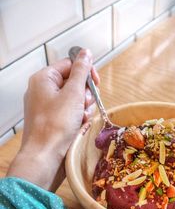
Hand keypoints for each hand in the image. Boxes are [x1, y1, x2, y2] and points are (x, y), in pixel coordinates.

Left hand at [7, 49, 99, 190]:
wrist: (46, 156)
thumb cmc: (57, 124)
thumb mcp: (73, 93)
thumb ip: (81, 71)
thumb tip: (86, 52)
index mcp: (44, 78)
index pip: (70, 65)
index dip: (86, 73)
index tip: (96, 84)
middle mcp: (45, 90)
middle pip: (75, 83)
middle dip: (85, 95)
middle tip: (84, 105)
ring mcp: (49, 107)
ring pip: (76, 99)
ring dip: (84, 108)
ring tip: (81, 119)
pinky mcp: (55, 120)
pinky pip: (73, 113)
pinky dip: (79, 118)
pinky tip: (79, 126)